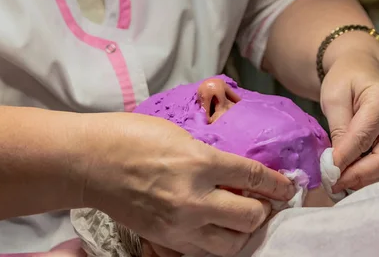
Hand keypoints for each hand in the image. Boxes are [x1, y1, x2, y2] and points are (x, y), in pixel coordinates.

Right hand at [82, 113, 293, 256]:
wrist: (91, 163)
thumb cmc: (130, 137)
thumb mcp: (178, 134)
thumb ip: (209, 154)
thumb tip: (233, 170)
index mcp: (199, 162)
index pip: (253, 177)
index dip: (277, 183)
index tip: (287, 186)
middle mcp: (194, 197)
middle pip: (250, 216)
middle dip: (264, 208)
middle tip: (264, 200)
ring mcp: (179, 224)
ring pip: (232, 242)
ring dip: (244, 230)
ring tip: (242, 217)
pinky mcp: (165, 240)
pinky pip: (204, 250)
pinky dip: (218, 240)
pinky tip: (217, 227)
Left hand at [320, 52, 378, 192]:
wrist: (362, 69)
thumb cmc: (346, 80)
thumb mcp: (334, 97)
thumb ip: (338, 127)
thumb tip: (338, 161)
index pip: (364, 137)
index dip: (345, 158)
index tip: (327, 172)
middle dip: (359, 176)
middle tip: (334, 184)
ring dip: (367, 180)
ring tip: (341, 183)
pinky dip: (375, 177)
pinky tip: (354, 178)